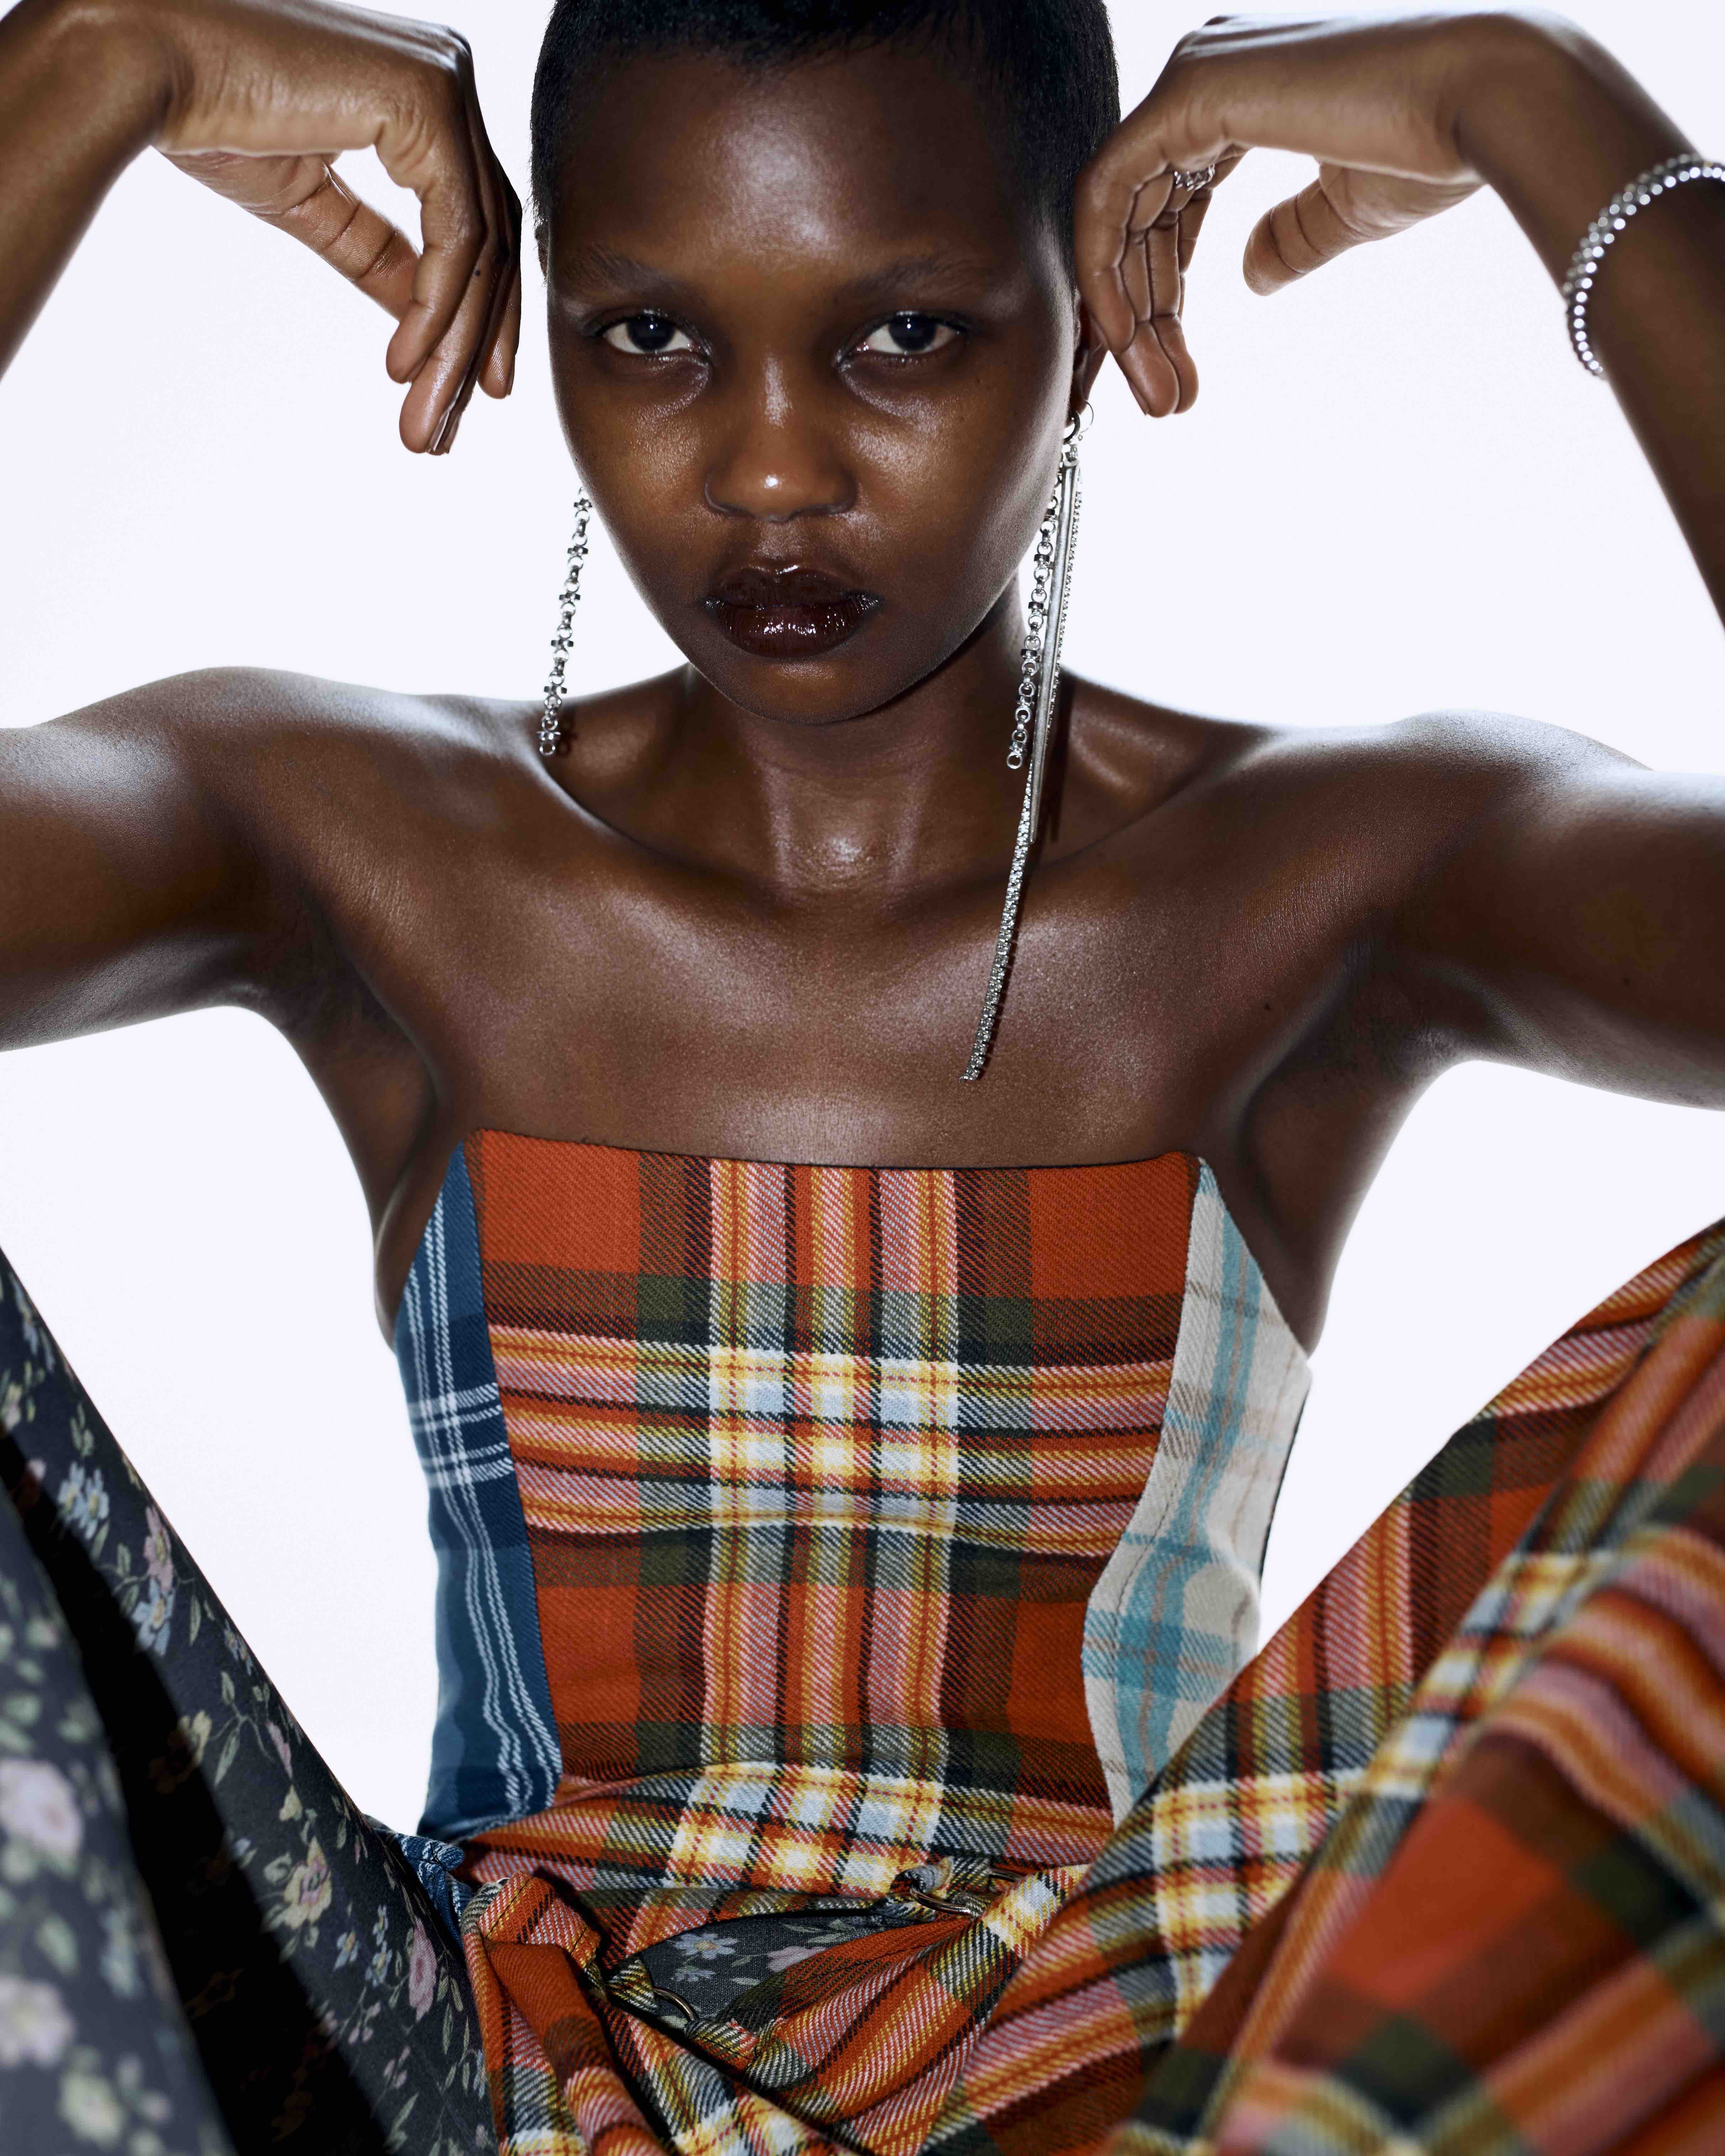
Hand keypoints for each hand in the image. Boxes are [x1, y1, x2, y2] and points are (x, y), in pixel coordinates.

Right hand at [137, 0, 520, 451]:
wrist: (145, 58)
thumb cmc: (209, 114)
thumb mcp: (314, 204)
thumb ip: (380, 256)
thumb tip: (430, 320)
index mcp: (422, 94)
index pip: (473, 221)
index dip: (475, 316)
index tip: (464, 394)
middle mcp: (447, 76)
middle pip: (491, 239)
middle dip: (474, 347)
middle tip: (445, 431)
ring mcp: (445, 82)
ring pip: (481, 248)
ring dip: (453, 350)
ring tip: (423, 422)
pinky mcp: (429, 100)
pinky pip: (457, 232)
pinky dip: (437, 308)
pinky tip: (407, 365)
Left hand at [1076, 8, 1535, 416]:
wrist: (1488, 100)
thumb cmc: (1437, 146)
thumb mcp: (1344, 208)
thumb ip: (1290, 236)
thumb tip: (1249, 275)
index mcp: (1242, 91)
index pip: (1170, 205)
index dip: (1159, 295)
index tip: (1171, 373)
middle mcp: (1208, 70)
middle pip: (1139, 218)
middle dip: (1143, 321)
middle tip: (1161, 401)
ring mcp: (1195, 73)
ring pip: (1117, 215)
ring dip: (1129, 316)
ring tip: (1160, 395)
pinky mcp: (1189, 91)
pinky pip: (1107, 193)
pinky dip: (1106, 270)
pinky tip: (1128, 339)